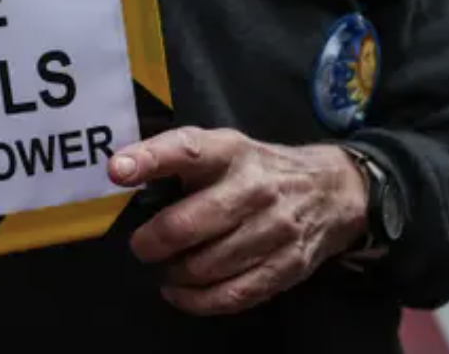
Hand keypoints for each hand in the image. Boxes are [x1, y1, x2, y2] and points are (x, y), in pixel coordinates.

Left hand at [108, 127, 367, 315]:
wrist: (331, 190)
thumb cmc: (256, 169)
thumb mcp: (223, 148)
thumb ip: (177, 158)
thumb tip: (120, 174)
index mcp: (231, 152)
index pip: (187, 150)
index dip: (150, 159)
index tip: (117, 171)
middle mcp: (254, 188)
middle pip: (189, 224)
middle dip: (153, 242)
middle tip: (141, 247)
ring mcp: (274, 229)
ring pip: (207, 266)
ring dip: (174, 274)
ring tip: (164, 269)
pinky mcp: (287, 266)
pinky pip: (233, 295)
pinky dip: (197, 301)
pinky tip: (180, 293)